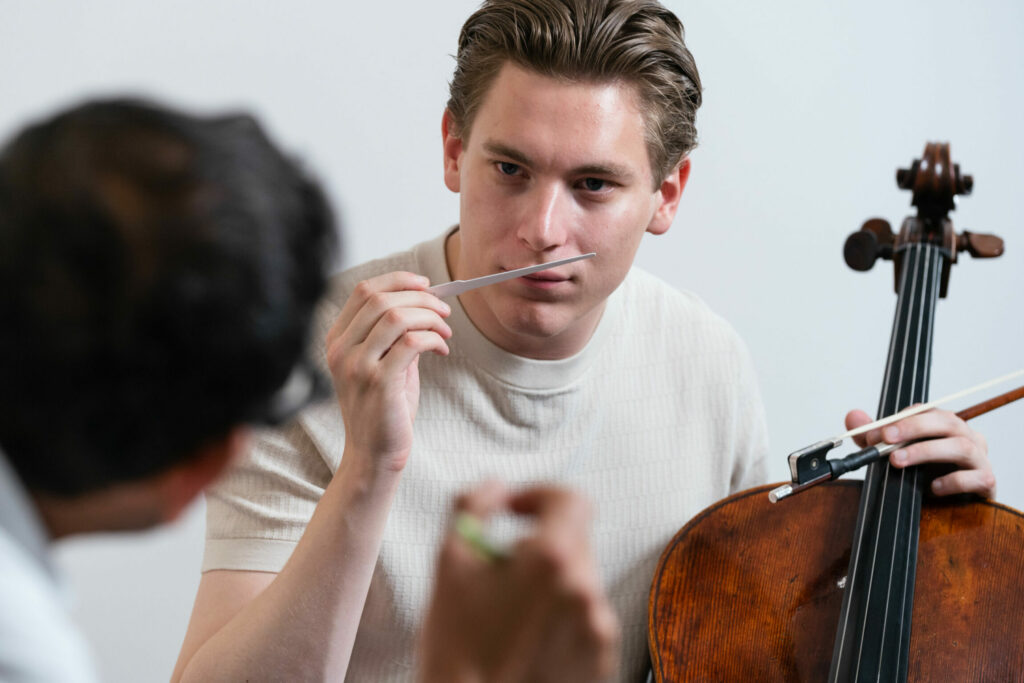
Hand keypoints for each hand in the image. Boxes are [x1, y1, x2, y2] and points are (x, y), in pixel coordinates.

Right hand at [325, 271, 450, 471]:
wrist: (373, 453)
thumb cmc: (382, 407)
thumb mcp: (381, 363)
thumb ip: (395, 333)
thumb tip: (426, 301)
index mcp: (337, 339)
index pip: (363, 290)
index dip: (398, 280)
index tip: (426, 285)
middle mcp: (341, 349)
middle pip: (380, 298)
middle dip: (421, 298)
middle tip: (444, 311)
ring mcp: (356, 366)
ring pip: (396, 316)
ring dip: (429, 317)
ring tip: (445, 331)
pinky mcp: (378, 383)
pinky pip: (411, 343)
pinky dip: (433, 338)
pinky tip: (442, 349)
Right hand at [418, 482, 619, 682]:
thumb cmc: (456, 650)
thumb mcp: (448, 563)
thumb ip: (472, 505)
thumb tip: (495, 488)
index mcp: (553, 560)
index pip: (571, 499)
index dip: (538, 495)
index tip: (514, 511)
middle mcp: (586, 591)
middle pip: (574, 538)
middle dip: (537, 542)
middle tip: (499, 568)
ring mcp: (598, 629)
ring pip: (578, 579)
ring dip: (548, 580)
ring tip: (508, 611)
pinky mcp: (601, 659)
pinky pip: (585, 617)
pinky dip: (559, 616)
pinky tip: (525, 637)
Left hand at [845, 407, 994, 497]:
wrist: (948, 507)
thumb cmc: (923, 473)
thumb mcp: (894, 452)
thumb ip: (874, 436)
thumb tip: (853, 416)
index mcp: (946, 425)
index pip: (927, 411)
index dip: (901, 419)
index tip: (877, 432)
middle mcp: (967, 437)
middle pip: (947, 422)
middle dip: (913, 428)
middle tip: (886, 439)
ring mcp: (980, 459)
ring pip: (961, 447)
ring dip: (926, 451)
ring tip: (898, 461)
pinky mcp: (986, 482)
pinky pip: (976, 478)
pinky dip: (952, 481)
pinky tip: (932, 488)